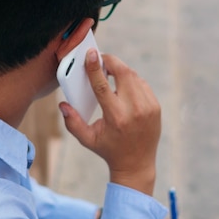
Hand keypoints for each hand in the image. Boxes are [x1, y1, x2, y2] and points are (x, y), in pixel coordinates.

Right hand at [59, 50, 160, 194]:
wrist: (137, 164)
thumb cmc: (109, 150)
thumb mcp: (87, 139)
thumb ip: (72, 122)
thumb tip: (62, 104)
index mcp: (116, 117)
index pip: (103, 85)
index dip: (95, 67)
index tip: (91, 54)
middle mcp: (134, 110)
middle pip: (123, 73)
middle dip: (111, 62)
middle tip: (100, 60)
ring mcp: (148, 107)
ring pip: (133, 76)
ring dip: (121, 70)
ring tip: (110, 73)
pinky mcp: (156, 107)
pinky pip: (142, 84)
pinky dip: (132, 80)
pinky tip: (123, 85)